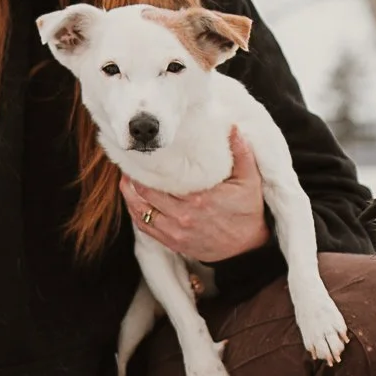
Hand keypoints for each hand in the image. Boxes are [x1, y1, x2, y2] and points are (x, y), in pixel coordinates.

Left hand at [121, 128, 269, 261]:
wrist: (246, 247)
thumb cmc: (247, 211)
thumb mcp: (250, 180)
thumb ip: (241, 153)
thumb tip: (232, 128)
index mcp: (199, 199)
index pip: (162, 178)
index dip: (148, 165)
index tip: (144, 151)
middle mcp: (183, 216)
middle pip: (145, 192)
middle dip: (135, 176)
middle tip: (131, 160)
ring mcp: (175, 231)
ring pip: (140, 210)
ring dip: (130, 193)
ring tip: (126, 177)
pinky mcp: (172, 242)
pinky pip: (144, 227)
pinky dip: (135, 212)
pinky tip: (133, 199)